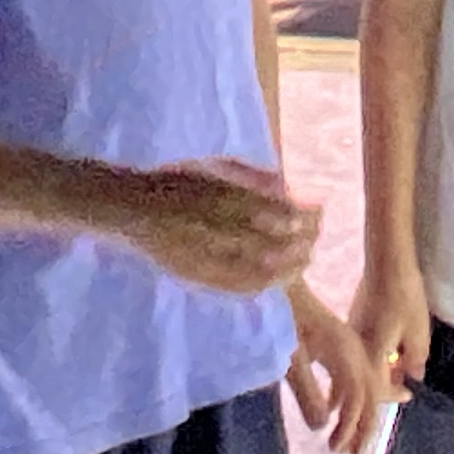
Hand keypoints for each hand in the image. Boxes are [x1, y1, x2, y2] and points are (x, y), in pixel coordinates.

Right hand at [128, 156, 319, 297]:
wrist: (134, 209)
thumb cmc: (178, 180)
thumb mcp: (217, 167)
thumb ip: (254, 177)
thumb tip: (290, 188)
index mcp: (226, 194)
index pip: (280, 211)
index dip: (305, 214)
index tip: (320, 208)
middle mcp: (220, 227)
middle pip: (278, 240)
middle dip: (305, 239)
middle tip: (318, 233)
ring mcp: (210, 255)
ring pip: (264, 268)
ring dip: (292, 264)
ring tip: (308, 257)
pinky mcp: (200, 276)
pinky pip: (241, 287)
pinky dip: (268, 283)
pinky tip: (281, 278)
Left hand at [282, 277, 390, 453]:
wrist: (282, 283)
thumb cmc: (283, 317)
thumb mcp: (290, 357)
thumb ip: (307, 392)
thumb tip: (322, 426)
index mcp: (345, 351)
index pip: (359, 396)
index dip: (351, 425)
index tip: (334, 447)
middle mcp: (354, 348)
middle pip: (372, 391)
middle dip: (366, 423)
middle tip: (355, 453)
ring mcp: (350, 344)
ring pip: (369, 383)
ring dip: (365, 411)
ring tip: (360, 436)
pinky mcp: (341, 343)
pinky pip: (358, 375)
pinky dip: (358, 396)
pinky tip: (346, 408)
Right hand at [352, 254, 434, 396]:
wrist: (386, 263)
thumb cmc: (404, 298)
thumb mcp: (418, 332)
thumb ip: (416, 359)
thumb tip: (414, 377)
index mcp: (370, 356)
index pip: (375, 390)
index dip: (391, 397)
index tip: (406, 395)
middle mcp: (355, 349)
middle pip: (362, 379)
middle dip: (375, 389)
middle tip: (394, 388)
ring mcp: (351, 332)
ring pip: (359, 363)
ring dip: (372, 372)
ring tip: (388, 373)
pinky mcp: (352, 318)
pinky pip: (358, 348)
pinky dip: (369, 356)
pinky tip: (382, 351)